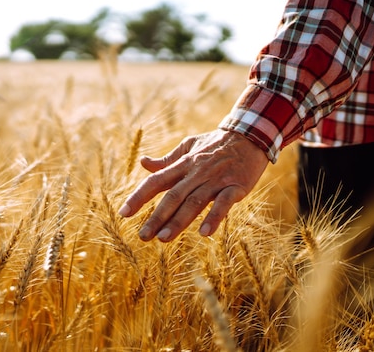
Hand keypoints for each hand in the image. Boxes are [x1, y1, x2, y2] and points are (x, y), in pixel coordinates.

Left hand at [118, 129, 268, 241]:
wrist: (250, 134)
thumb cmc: (215, 144)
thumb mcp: (188, 146)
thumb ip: (166, 160)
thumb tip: (143, 163)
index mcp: (182, 164)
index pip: (155, 181)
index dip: (139, 197)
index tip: (124, 213)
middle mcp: (196, 173)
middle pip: (172, 196)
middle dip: (156, 217)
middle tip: (143, 236)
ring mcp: (216, 180)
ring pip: (194, 202)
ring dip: (178, 221)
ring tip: (164, 238)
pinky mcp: (236, 186)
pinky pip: (224, 203)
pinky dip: (214, 217)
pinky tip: (204, 233)